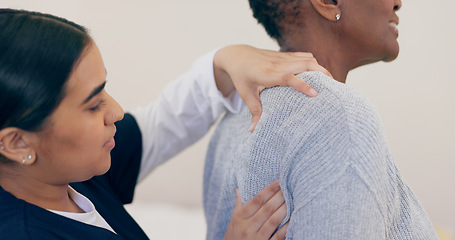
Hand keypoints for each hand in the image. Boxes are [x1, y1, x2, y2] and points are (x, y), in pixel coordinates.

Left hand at [213, 45, 331, 131]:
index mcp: (268, 74)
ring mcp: (283, 57)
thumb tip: (254, 130)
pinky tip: (320, 73)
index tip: (315, 94)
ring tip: (331, 82)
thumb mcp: (245, 94)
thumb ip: (254, 111)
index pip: (288, 78)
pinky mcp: (286, 55)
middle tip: (334, 88)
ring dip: (321, 68)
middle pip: (305, 64)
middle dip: (322, 74)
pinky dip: (314, 63)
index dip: (302, 85)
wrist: (237, 55)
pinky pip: (304, 56)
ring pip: (307, 59)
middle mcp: (278, 64)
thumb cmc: (241, 76)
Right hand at [223, 180, 288, 239]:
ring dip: (284, 209)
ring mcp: (256, 238)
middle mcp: (247, 227)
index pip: (257, 200)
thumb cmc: (233, 237)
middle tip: (289, 186)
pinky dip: (286, 228)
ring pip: (273, 220)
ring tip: (292, 199)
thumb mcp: (233, 221)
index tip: (279, 181)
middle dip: (279, 197)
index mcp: (240, 217)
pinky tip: (293, 220)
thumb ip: (238, 205)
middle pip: (267, 208)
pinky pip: (277, 236)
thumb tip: (239, 189)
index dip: (269, 190)